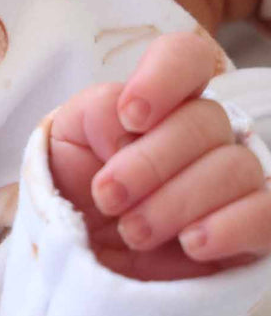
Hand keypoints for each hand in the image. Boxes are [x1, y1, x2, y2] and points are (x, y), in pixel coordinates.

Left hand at [49, 32, 270, 279]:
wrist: (79, 257)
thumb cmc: (72, 189)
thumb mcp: (64, 142)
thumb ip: (94, 113)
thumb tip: (130, 123)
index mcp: (158, 101)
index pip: (185, 58)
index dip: (164, 78)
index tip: (129, 116)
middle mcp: (202, 135)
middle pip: (205, 120)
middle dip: (150, 161)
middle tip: (107, 196)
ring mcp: (230, 182)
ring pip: (235, 167)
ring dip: (177, 201)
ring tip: (133, 231)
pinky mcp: (250, 232)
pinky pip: (268, 215)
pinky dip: (230, 227)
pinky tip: (191, 244)